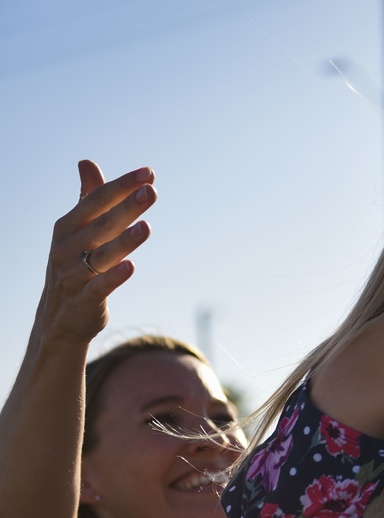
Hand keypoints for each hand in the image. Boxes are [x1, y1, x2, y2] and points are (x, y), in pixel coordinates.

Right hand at [37, 160, 155, 345]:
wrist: (59, 317)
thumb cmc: (75, 265)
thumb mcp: (78, 230)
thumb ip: (88, 197)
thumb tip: (86, 162)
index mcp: (68, 226)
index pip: (97, 200)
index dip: (122, 186)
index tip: (149, 173)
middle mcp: (68, 247)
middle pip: (102, 224)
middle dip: (126, 207)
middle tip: (150, 191)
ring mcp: (73, 274)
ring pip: (101, 255)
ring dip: (124, 241)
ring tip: (146, 227)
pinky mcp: (84, 300)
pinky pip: (99, 287)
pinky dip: (114, 277)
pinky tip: (130, 267)